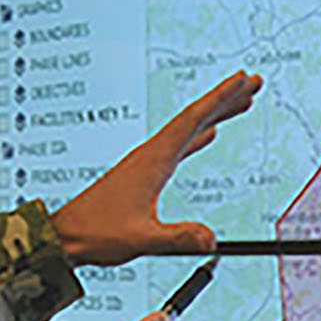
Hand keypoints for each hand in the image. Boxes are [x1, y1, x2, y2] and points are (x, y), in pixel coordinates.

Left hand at [51, 71, 263, 265]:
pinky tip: (208, 136)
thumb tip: (210, 240)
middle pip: (194, 118)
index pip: (192, 120)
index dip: (220, 98)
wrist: (65, 235)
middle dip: (226, 99)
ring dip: (215, 114)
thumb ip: (177, 238)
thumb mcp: (141, 239)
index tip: (244, 80)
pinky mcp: (142, 173)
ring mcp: (145, 162)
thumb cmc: (95, 233)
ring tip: (241, 105)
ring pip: (187, 130)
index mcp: (152, 161)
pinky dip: (198, 136)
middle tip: (254, 84)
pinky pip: (178, 146)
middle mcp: (150, 155)